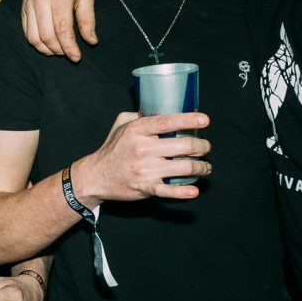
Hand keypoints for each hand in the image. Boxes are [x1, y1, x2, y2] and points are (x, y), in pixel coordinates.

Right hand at [22, 0, 96, 60]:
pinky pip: (26, 32)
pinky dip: (37, 43)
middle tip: (69, 53)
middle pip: (47, 36)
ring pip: (34, 37)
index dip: (70, 47)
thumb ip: (88, 20)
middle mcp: (41, 0)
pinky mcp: (23, 8)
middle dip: (59, 50)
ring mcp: (29, 4)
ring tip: (59, 50)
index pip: (62, 29)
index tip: (77, 57)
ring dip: (47, 49)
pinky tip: (48, 44)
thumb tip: (91, 42)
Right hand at [71, 111, 211, 202]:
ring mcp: (143, 170)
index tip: (205, 120)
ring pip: (183, 167)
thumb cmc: (112, 149)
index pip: (168, 121)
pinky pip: (167, 191)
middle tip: (206, 147)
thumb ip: (139, 115)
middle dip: (202, 146)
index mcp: (137, 130)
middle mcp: (142, 149)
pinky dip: (182, 192)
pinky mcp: (144, 188)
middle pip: (183, 145)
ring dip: (200, 167)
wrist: (95, 176)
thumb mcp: (121, 125)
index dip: (189, 120)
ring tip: (205, 167)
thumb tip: (159, 108)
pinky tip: (194, 190)